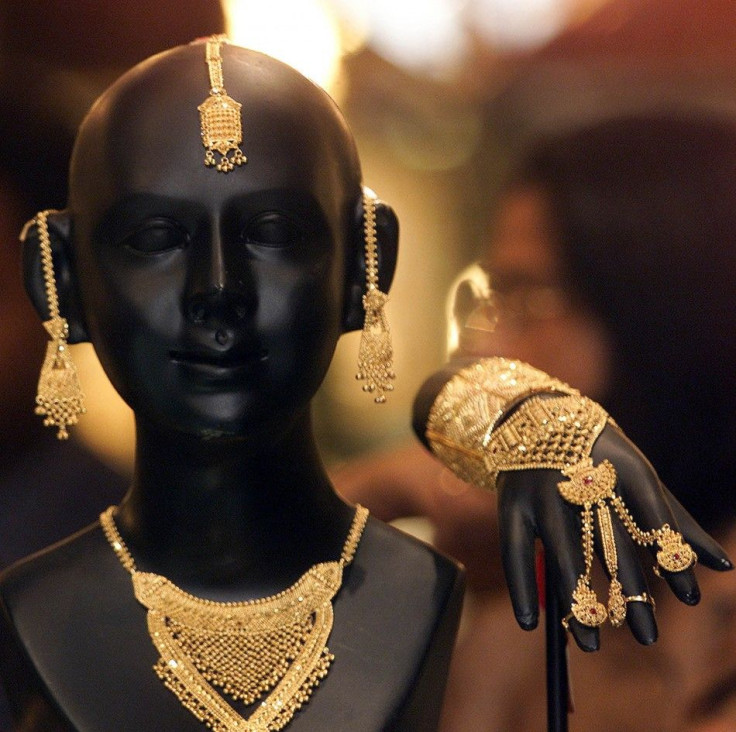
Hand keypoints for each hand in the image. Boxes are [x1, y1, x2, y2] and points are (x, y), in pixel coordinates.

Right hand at [498, 422, 732, 650]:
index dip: (672, 556)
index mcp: (622, 468)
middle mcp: (582, 480)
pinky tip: (531, 624)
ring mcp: (543, 493)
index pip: (654, 516)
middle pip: (611, 544)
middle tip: (648, 637)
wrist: (537, 419)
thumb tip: (724, 567)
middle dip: (632, 592)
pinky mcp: (512, 503)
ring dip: (578, 602)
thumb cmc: (599, 458)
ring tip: (592, 644)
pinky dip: (521, 587)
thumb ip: (675, 520)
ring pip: (563, 554)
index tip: (689, 597)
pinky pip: (516, 551)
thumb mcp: (638, 478)